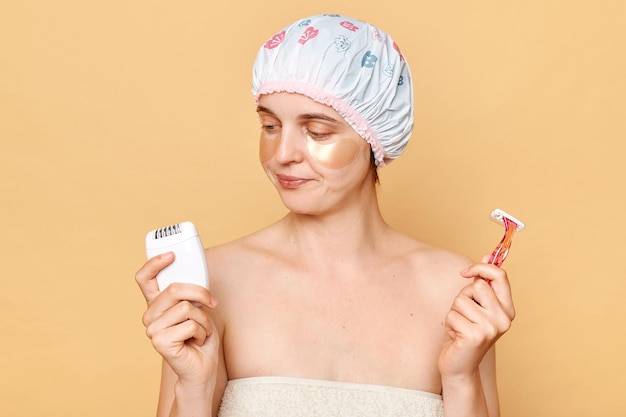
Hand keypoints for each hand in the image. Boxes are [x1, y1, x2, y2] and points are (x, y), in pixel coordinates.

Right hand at [135, 252, 219, 386]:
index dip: (154, 264)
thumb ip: (189, 292)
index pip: (144, 278)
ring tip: (201, 330)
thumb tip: (195, 274)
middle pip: (174, 289)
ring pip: (186, 308)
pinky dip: (201, 331)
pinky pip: (190, 324)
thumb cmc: (200, 336)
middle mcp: (150, 315)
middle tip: (212, 303)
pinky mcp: (160, 341)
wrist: (202, 366)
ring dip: (203, 319)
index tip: (171, 255)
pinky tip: (196, 341)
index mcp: (156, 304)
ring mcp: (152, 329)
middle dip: (200, 294)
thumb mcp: (197, 308)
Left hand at [438, 255, 514, 380]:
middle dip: (463, 296)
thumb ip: (483, 283)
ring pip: (461, 300)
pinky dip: (449, 324)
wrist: (460, 366)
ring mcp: (491, 328)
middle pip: (477, 286)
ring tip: (460, 326)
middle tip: (464, 314)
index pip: (500, 276)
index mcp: (507, 310)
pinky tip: (456, 336)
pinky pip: (452, 315)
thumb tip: (487, 254)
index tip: (466, 272)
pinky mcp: (475, 336)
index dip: (482, 267)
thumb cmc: (466, 332)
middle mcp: (503, 319)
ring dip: (454, 312)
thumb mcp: (477, 306)